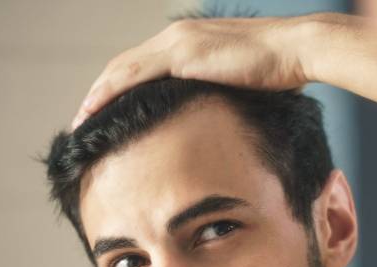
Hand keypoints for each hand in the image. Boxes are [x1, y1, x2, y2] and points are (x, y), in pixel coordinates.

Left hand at [72, 16, 310, 127]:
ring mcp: (177, 43)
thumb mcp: (242, 85)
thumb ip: (221, 94)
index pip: (142, 66)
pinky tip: (95, 110)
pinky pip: (134, 76)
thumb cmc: (280, 71)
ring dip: (97, 95)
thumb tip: (217, 119)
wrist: (296, 50)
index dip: (119, 89)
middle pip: (125, 66)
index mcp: (189, 42)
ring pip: (122, 69)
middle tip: (83, 119)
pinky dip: (110, 93)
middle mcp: (177, 36)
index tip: (106, 113)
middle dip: (100, 93)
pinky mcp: (183, 55)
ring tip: (80, 120)